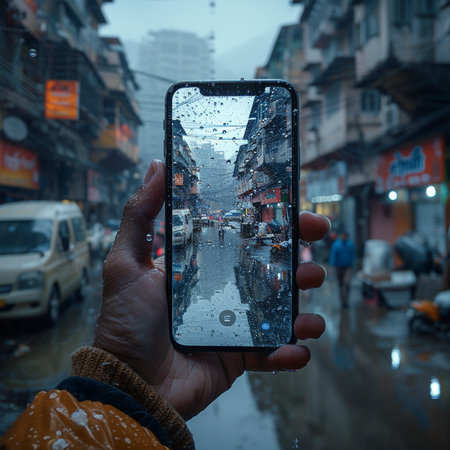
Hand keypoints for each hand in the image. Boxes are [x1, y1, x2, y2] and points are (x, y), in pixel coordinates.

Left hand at [95, 160, 329, 419]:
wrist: (129, 384)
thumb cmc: (125, 321)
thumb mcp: (126, 263)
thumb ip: (140, 216)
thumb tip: (156, 167)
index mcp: (201, 266)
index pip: (240, 236)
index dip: (266, 220)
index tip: (290, 203)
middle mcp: (222, 291)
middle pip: (268, 266)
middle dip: (296, 249)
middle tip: (317, 234)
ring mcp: (234, 324)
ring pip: (279, 306)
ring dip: (303, 297)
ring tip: (313, 284)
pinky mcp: (240, 357)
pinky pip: (273, 352)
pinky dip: (291, 351)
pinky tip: (299, 347)